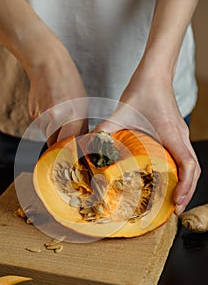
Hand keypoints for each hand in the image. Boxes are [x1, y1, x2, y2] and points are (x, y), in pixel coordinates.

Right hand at [27, 42, 87, 144]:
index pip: (70, 144)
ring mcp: (43, 118)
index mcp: (73, 117)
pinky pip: (41, 127)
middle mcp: (57, 119)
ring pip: (48, 136)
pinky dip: (45, 123)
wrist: (48, 66)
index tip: (72, 149)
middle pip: (57, 143)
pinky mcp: (33, 116)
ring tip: (58, 115)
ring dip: (53, 132)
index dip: (70, 148)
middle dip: (61, 142)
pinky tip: (49, 109)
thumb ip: (81, 125)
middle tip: (65, 133)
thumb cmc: (69, 83)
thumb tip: (79, 142)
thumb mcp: (82, 104)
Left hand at [93, 65, 200, 214]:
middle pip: (194, 169)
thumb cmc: (142, 90)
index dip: (186, 186)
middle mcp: (180, 136)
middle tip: (175, 210)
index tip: (178, 202)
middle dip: (187, 191)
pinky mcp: (176, 133)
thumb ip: (105, 130)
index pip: (188, 164)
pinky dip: (181, 172)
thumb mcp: (121, 112)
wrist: (155, 74)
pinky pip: (184, 156)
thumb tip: (90, 148)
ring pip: (191, 164)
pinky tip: (170, 180)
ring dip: (186, 183)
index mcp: (171, 133)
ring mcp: (180, 135)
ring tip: (175, 200)